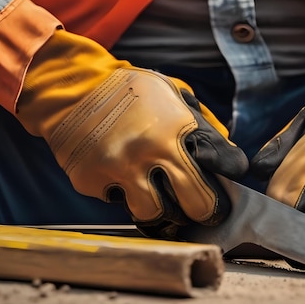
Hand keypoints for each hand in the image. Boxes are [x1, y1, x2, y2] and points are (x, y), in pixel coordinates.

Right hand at [17, 30, 247, 235]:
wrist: (72, 88)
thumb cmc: (131, 92)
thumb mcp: (172, 93)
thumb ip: (201, 124)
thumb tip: (227, 156)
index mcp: (177, 127)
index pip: (226, 163)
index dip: (232, 170)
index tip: (228, 172)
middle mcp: (151, 151)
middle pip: (198, 205)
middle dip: (206, 209)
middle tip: (203, 206)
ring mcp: (119, 169)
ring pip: (156, 215)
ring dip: (162, 209)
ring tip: (161, 196)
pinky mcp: (92, 181)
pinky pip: (119, 202)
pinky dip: (124, 193)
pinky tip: (121, 175)